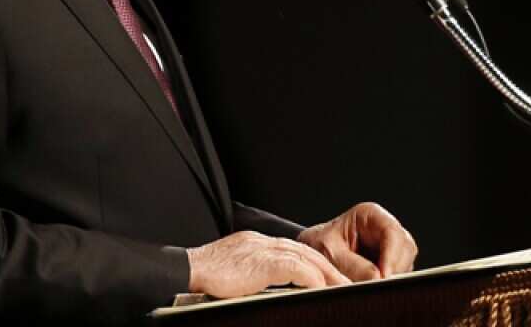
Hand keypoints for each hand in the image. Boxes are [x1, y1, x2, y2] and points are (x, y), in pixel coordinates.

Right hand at [186, 230, 350, 297]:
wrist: (186, 269)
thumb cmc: (203, 276)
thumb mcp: (233, 270)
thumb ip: (252, 274)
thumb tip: (267, 287)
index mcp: (256, 242)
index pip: (293, 249)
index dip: (313, 262)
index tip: (325, 274)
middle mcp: (263, 241)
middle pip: (306, 251)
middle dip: (328, 267)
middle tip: (345, 281)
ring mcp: (264, 249)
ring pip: (307, 258)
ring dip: (327, 274)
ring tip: (341, 288)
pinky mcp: (264, 263)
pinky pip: (298, 270)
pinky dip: (312, 280)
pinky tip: (321, 290)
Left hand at [297, 202, 417, 280]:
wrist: (309, 257)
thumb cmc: (317, 246)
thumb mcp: (330, 253)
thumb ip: (354, 265)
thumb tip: (378, 277)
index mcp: (370, 215)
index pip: (392, 232)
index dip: (392, 255)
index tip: (383, 276)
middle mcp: (383, 229)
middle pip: (405, 248)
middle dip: (393, 269)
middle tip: (378, 286)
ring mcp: (388, 247)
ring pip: (405, 264)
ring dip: (390, 278)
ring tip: (368, 286)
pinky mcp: (388, 264)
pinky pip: (398, 275)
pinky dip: (387, 284)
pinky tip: (371, 287)